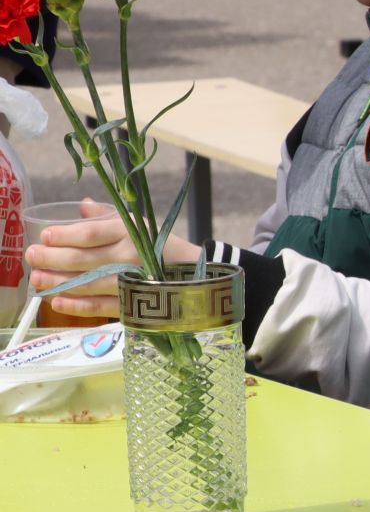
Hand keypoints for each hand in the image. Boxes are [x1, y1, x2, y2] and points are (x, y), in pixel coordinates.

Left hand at [23, 198, 195, 319]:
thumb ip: (108, 217)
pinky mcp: (131, 304)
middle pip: (81, 259)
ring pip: (85, 283)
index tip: (44, 236)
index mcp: (130, 233)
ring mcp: (129, 282)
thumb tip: (83, 205)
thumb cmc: (163, 246)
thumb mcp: (141, 224)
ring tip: (37, 279)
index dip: (63, 235)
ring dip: (56, 282)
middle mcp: (129, 257)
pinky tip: (57, 302)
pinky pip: (98, 307)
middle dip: (51, 258)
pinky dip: (75, 305)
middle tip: (32, 256)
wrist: (196, 274)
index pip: (89, 234)